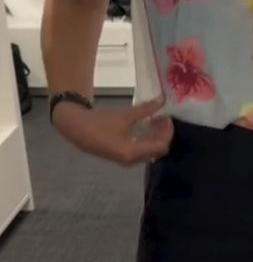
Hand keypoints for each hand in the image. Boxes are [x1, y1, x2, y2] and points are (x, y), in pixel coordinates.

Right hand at [52, 97, 173, 166]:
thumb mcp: (124, 115)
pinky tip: (145, 126)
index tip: (167, 116)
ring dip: (155, 136)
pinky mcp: (122, 156)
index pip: (161, 146)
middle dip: (163, 134)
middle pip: (157, 150)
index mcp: (132, 153)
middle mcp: (131, 160)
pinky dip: (146, 139)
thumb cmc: (100, 123)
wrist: (76, 129)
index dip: (167, 131)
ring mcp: (126, 160)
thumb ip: (145, 109)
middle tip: (163, 117)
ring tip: (155, 119)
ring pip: (149, 151)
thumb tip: (161, 101)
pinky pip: (141, 150)